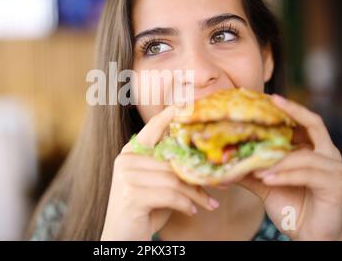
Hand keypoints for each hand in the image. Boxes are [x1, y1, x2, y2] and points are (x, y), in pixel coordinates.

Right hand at [101, 105, 218, 240]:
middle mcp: (126, 160)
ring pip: (174, 179)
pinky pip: (170, 195)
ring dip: (195, 194)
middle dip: (198, 174)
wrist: (121, 237)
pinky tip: (193, 211)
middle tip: (220, 182)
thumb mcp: (157, 185)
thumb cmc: (143, 209)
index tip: (187, 103)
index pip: (153, 128)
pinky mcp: (131, 194)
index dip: (170, 115)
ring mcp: (127, 176)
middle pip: (172, 160)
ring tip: (208, 203)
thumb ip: (169, 169)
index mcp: (131, 152)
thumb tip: (201, 160)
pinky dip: (186, 204)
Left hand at [227, 94, 341, 240]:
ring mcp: (334, 169)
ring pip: (304, 155)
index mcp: (313, 150)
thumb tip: (222, 159)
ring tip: (254, 166)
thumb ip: (249, 169)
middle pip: (314, 124)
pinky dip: (284, 175)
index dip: (289, 108)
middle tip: (273, 102)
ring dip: (277, 159)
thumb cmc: (290, 206)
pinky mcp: (335, 185)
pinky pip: (307, 174)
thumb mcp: (266, 184)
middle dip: (294, 112)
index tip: (270, 97)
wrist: (309, 236)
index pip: (303, 122)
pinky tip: (267, 179)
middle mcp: (327, 154)